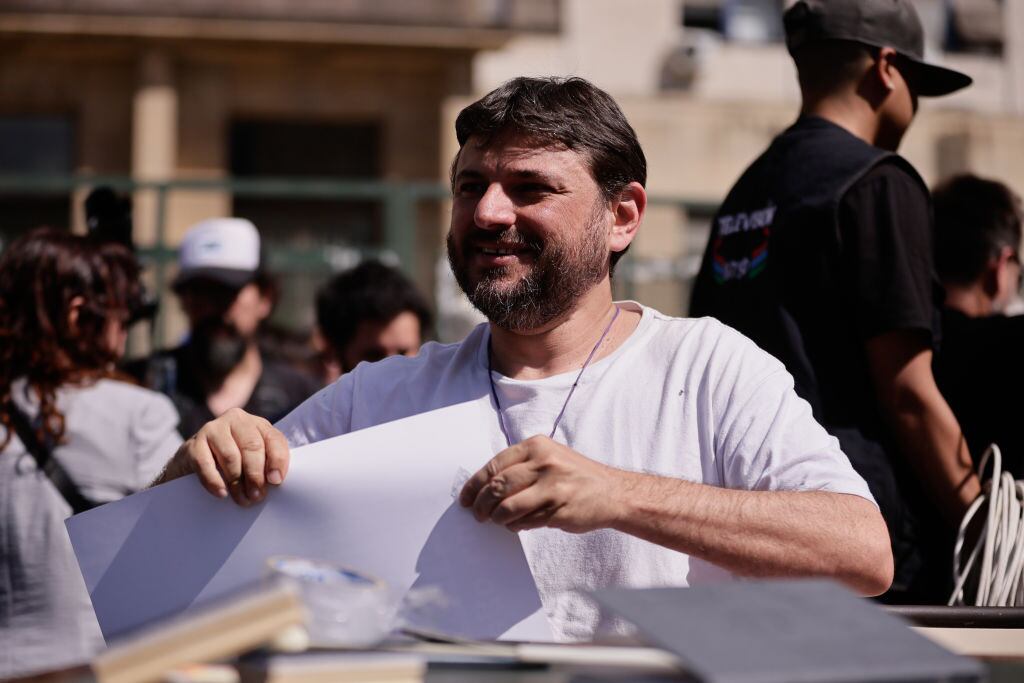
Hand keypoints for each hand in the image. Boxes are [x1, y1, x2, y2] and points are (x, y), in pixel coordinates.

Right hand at [167, 408, 290, 505]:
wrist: (194, 464)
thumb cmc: (234, 464)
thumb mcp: (254, 461)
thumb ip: (266, 465)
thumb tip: (274, 481)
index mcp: (258, 424)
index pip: (274, 439)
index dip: (277, 461)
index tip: (275, 481)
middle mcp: (236, 420)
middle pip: (252, 446)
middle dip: (256, 475)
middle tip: (257, 496)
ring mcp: (213, 429)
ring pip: (231, 456)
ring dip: (237, 482)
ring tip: (241, 499)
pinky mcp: (193, 444)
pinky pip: (205, 464)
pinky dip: (215, 481)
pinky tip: (221, 493)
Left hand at [458, 435, 623, 532]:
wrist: (612, 492)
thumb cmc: (575, 476)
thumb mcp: (550, 457)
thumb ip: (521, 466)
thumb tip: (485, 485)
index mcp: (537, 446)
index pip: (495, 465)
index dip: (474, 484)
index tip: (466, 498)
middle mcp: (544, 463)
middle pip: (497, 486)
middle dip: (481, 504)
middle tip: (477, 515)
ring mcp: (552, 486)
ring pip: (507, 507)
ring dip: (497, 518)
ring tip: (497, 521)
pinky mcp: (558, 509)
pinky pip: (525, 521)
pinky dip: (516, 526)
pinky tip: (518, 525)